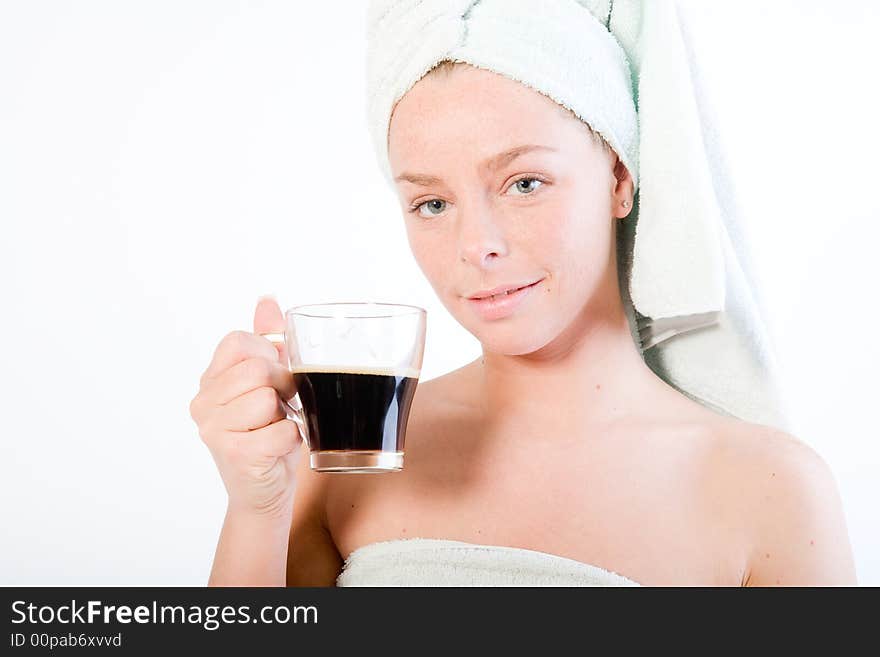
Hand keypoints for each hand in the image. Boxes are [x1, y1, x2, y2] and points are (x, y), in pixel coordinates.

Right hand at [189, 296, 304, 517]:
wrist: (262, 491)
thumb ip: (266, 340)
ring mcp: (213, 429)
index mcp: (209, 379)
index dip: (270, 356)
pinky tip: (277, 449)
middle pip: (259, 370)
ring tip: (274, 428)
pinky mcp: (235, 454)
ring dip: (286, 415)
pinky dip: (292, 440)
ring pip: (269, 399)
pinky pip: (283, 431)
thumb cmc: (267, 431)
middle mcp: (202, 402)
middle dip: (283, 386)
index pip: (241, 342)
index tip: (273, 378)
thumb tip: (267, 300)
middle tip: (280, 407)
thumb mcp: (268, 381)